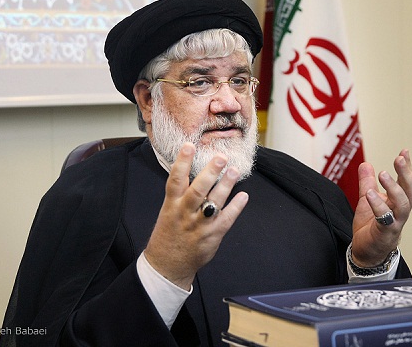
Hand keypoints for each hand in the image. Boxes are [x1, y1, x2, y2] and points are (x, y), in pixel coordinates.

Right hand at [144, 143, 247, 289]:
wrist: (168, 264)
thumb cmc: (169, 233)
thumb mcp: (168, 210)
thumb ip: (181, 193)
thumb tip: (195, 170)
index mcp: (172, 205)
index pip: (175, 180)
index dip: (182, 162)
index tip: (189, 146)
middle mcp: (185, 213)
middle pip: (198, 190)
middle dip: (210, 173)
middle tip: (220, 157)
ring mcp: (200, 225)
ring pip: (214, 202)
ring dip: (226, 185)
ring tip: (234, 170)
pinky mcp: (212, 235)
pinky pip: (227, 219)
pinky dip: (236, 207)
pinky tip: (243, 196)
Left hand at [351, 149, 411, 266]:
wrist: (366, 253)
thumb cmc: (370, 227)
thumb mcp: (367, 200)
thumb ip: (367, 183)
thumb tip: (365, 164)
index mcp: (397, 202)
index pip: (406, 182)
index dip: (407, 167)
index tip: (405, 151)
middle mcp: (400, 211)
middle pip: (411, 191)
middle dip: (406, 173)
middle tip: (399, 158)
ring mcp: (395, 222)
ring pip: (403, 204)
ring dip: (394, 187)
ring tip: (383, 173)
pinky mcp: (385, 232)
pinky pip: (385, 218)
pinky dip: (378, 205)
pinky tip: (370, 194)